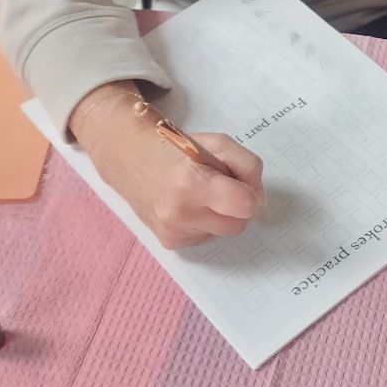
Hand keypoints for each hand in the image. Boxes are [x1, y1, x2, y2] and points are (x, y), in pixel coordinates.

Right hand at [70, 83, 264, 248]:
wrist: (128, 158)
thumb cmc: (175, 148)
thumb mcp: (217, 143)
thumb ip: (247, 166)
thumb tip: (258, 199)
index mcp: (193, 183)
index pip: (244, 205)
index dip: (248, 194)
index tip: (238, 184)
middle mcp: (181, 213)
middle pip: (238, 224)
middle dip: (235, 206)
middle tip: (218, 186)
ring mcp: (173, 231)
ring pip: (223, 233)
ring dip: (219, 215)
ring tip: (199, 194)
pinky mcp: (169, 243)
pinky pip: (205, 237)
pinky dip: (203, 223)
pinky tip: (186, 205)